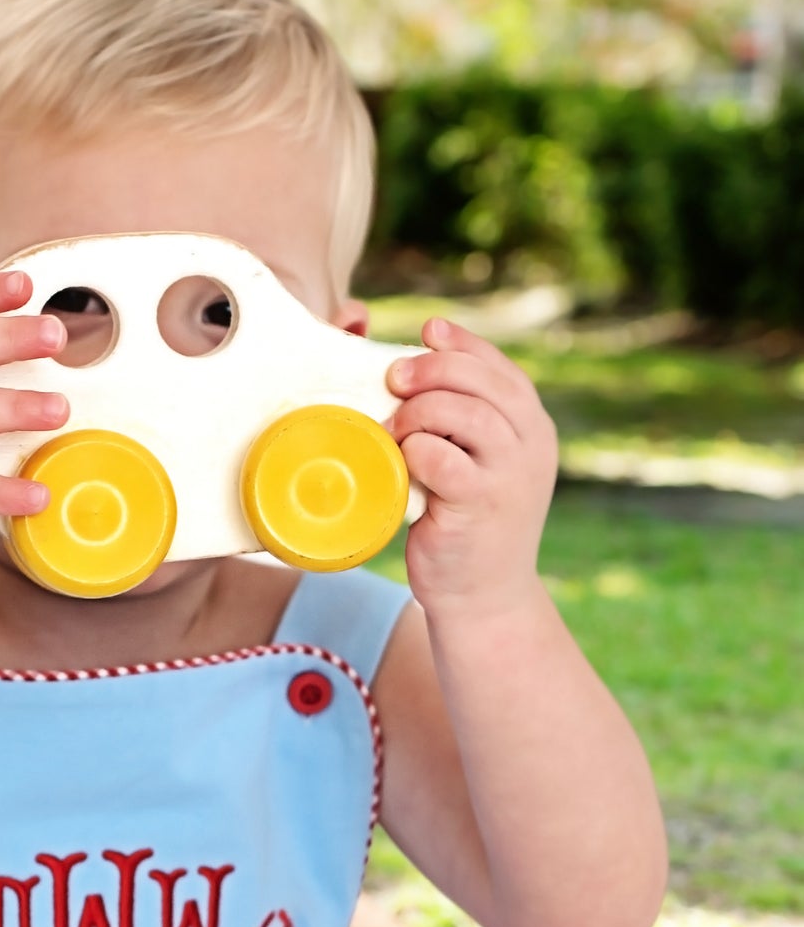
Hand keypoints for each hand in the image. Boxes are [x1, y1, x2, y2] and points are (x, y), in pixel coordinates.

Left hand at [385, 318, 557, 621]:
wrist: (485, 595)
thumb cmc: (468, 521)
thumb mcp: (480, 462)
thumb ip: (465, 418)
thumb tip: (415, 363)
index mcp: (533, 426)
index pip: (500, 366)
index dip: (461, 342)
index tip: (427, 332)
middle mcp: (531, 444)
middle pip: (479, 379)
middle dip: (429, 368)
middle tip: (394, 379)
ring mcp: (510, 474)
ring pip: (461, 411)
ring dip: (417, 411)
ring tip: (396, 430)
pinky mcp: (479, 503)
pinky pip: (438, 456)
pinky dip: (412, 452)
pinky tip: (403, 464)